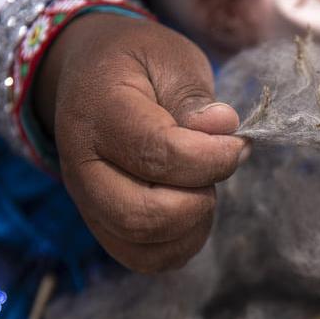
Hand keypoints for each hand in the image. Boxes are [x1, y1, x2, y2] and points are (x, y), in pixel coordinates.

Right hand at [35, 14, 245, 272]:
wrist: (94, 75)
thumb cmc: (139, 64)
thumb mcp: (171, 60)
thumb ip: (194, 97)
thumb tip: (222, 127)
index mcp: (98, 113)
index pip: (155, 154)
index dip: (209, 158)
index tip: (238, 144)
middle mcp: (81, 167)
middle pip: (142, 215)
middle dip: (198, 200)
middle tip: (217, 166)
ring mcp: (88, 202)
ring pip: (144, 246)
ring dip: (193, 224)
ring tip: (203, 184)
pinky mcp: (104, 224)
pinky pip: (145, 258)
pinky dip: (182, 243)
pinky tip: (195, 207)